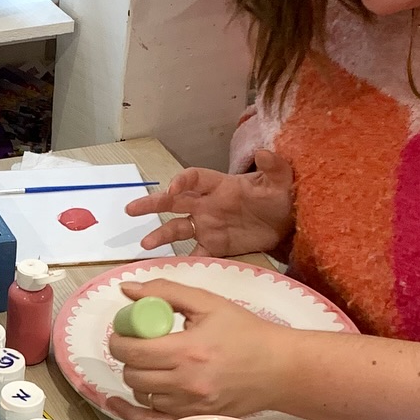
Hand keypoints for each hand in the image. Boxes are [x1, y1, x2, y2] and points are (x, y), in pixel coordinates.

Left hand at [103, 279, 297, 419]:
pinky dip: (132, 413)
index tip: (121, 333)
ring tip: (149, 365)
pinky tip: (117, 404)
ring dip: (138, 380)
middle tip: (134, 346)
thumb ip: (166, 292)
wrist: (280, 368)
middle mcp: (186, 383)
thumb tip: (127, 289)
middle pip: (133, 375)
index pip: (132, 351)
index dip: (118, 340)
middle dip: (127, 359)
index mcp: (187, 350)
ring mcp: (191, 407)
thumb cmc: (246, 332)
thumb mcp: (209, 303)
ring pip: (142, 396)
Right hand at [126, 148, 294, 255]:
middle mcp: (207, 204)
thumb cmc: (281, 197)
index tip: (172, 190)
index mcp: (220, 185)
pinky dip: (183, 260)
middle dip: (153, 204)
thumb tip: (263, 152)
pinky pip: (194, 253)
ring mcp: (207, 226)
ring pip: (177, 229)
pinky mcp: (214, 246)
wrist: (288, 223)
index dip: (181, 181)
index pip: (194, 178)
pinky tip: (169, 267)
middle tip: (131, 209)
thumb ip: (273, 167)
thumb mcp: (281, 179)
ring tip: (145, 244)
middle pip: (174, 201)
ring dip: (160, 235)